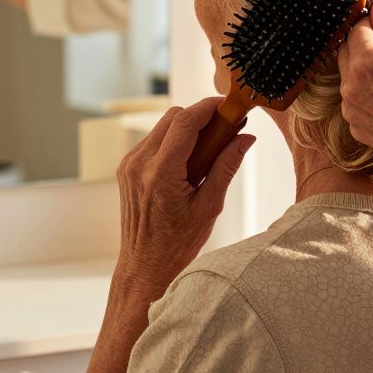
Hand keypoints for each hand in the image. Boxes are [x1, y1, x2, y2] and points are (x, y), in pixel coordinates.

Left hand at [113, 98, 254, 296]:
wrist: (144, 266)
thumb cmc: (178, 244)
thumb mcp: (209, 206)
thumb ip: (226, 166)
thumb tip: (246, 137)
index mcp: (160, 173)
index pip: (185, 122)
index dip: (209, 107)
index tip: (229, 105)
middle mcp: (139, 164)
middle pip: (173, 117)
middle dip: (200, 117)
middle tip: (225, 130)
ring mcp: (129, 165)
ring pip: (162, 127)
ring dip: (187, 130)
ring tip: (208, 152)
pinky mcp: (126, 169)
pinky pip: (153, 141)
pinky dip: (173, 142)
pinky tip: (188, 163)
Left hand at [337, 0, 372, 178]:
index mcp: (367, 64)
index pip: (357, 30)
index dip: (372, 25)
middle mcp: (351, 87)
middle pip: (347, 52)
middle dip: (365, 46)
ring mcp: (351, 111)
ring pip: (349, 77)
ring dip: (365, 71)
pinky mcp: (356, 128)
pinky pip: (355, 101)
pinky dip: (368, 95)